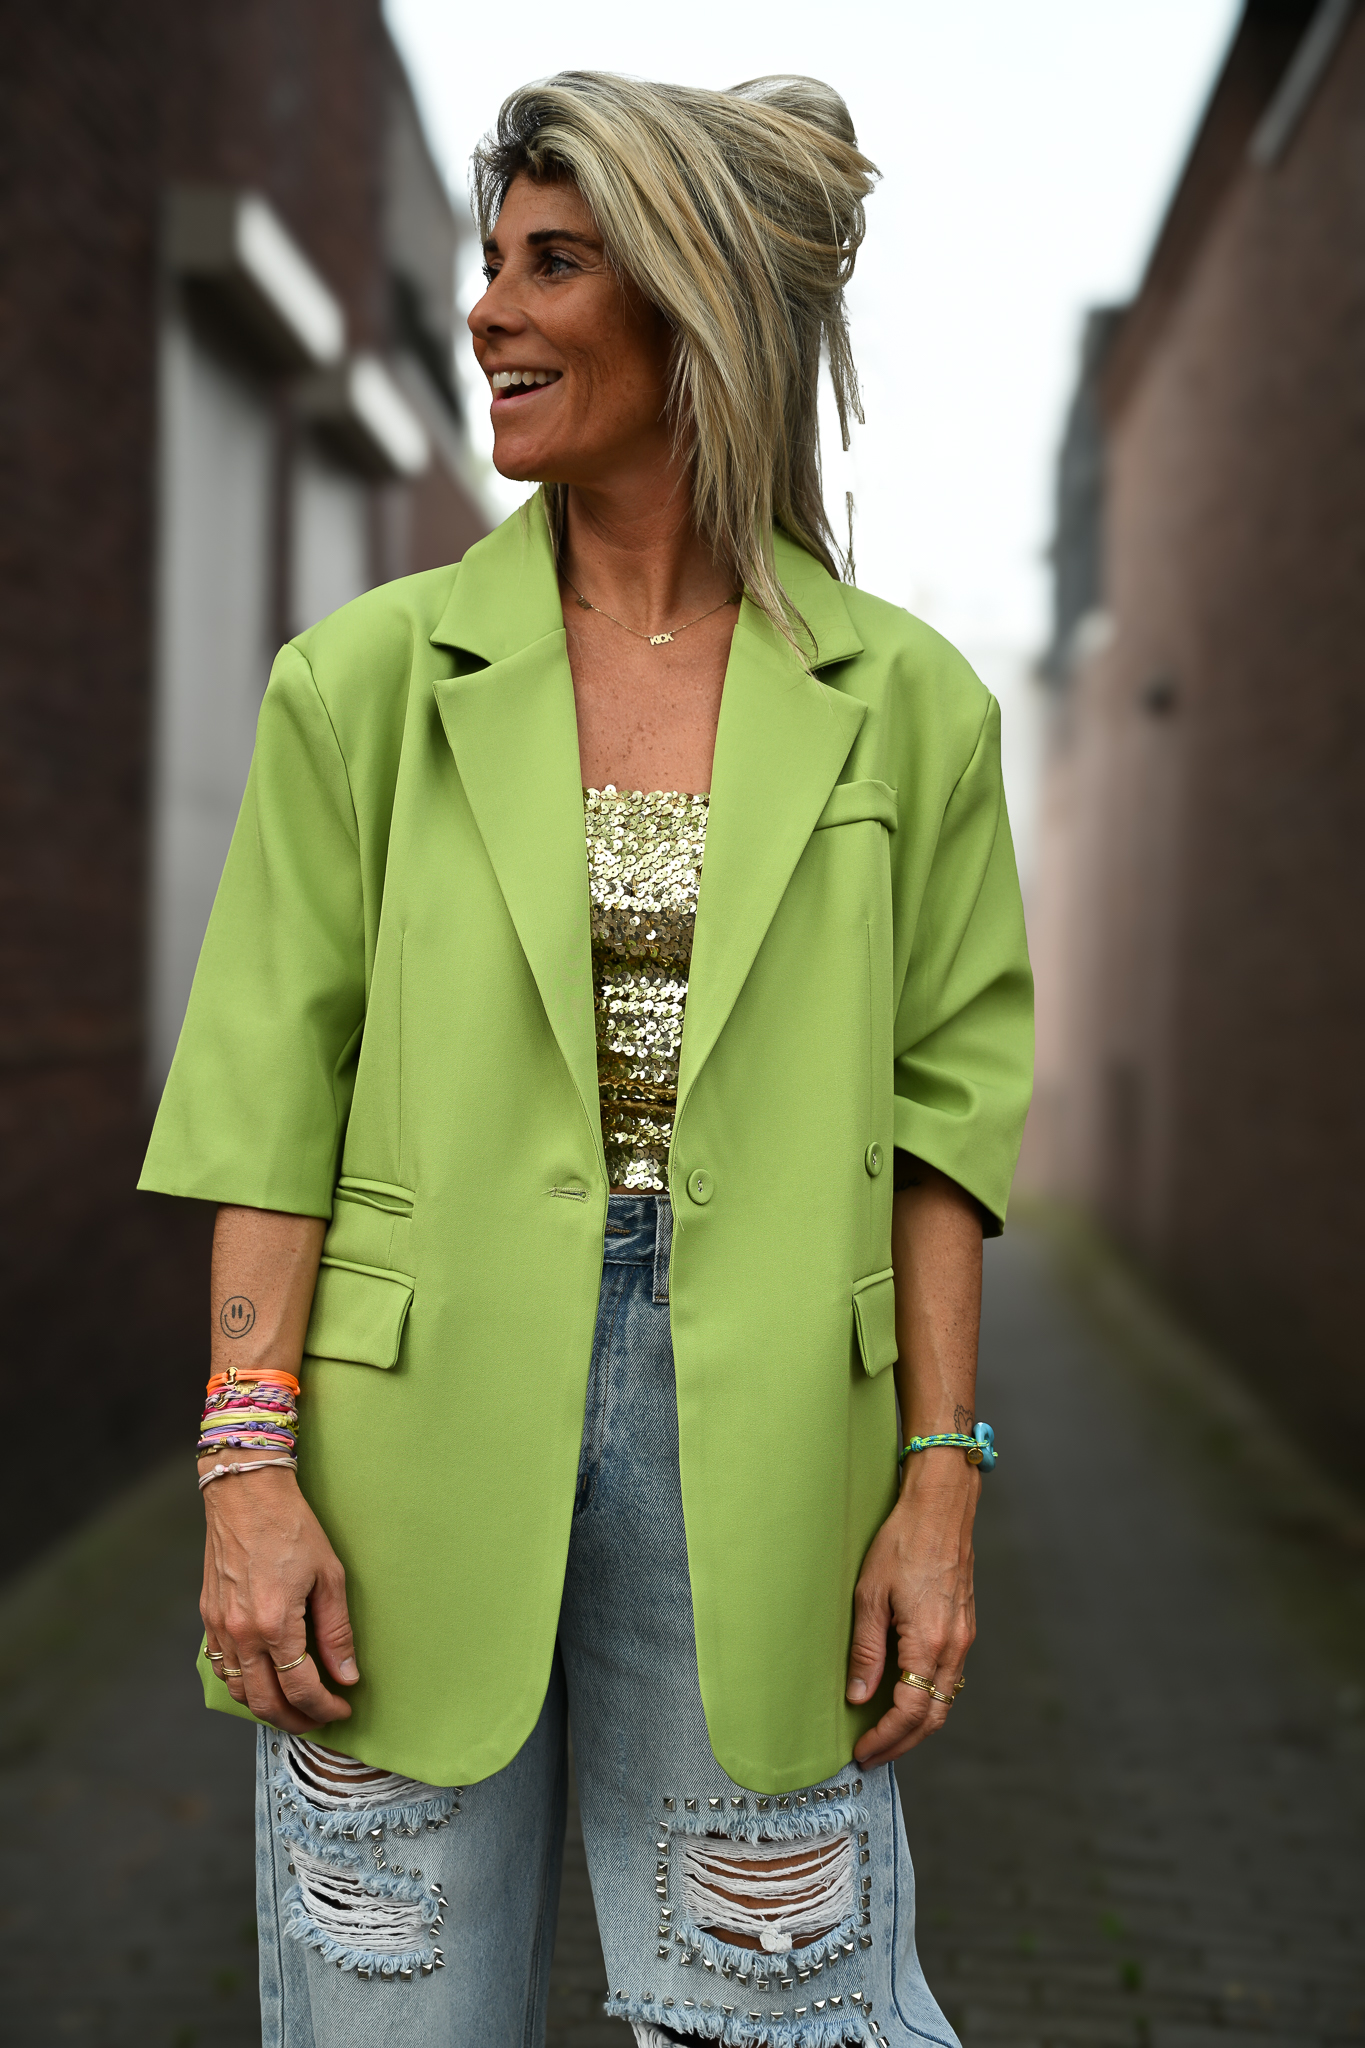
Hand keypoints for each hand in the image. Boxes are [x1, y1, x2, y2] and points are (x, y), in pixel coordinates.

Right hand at [201, 1464, 359, 1732]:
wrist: (246, 1493)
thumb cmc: (292, 1526)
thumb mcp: (329, 1575)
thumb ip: (337, 1631)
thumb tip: (347, 1675)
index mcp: (275, 1624)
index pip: (300, 1689)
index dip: (324, 1708)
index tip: (341, 1709)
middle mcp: (242, 1633)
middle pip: (265, 1703)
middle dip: (295, 1720)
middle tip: (319, 1719)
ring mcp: (220, 1627)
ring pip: (239, 1691)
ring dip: (267, 1707)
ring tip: (294, 1704)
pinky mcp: (208, 1617)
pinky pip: (221, 1667)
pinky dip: (243, 1684)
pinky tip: (263, 1677)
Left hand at [845, 1454, 977, 1765]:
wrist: (940, 1507)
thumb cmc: (902, 1542)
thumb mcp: (870, 1595)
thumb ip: (866, 1651)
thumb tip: (859, 1697)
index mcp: (930, 1643)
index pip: (911, 1712)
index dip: (886, 1739)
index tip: (863, 1752)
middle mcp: (954, 1646)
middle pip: (934, 1716)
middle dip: (902, 1742)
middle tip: (872, 1755)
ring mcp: (964, 1637)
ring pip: (945, 1699)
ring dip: (917, 1724)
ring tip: (885, 1734)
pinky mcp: (964, 1625)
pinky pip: (950, 1676)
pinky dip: (929, 1698)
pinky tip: (905, 1696)